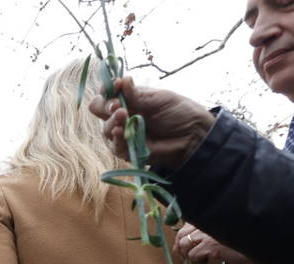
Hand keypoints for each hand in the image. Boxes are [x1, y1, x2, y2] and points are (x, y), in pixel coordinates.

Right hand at [88, 76, 214, 170]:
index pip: (107, 95)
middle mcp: (123, 116)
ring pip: (105, 129)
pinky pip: (114, 146)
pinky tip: (119, 132)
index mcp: (130, 100)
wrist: (194, 136)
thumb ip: (138, 94)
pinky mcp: (128, 151)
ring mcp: (124, 134)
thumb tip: (121, 81)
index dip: (107, 91)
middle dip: (105, 106)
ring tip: (122, 117)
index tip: (113, 88)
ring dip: (111, 122)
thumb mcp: (159, 99)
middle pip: (99, 111)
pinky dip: (115, 139)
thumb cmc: (180, 113)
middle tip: (116, 106)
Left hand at [175, 223, 253, 263]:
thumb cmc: (244, 237)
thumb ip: (208, 231)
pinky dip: (197, 260)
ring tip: (200, 259)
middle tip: (190, 256)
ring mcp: (208, 233)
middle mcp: (206, 222)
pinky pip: (193, 255)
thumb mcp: (223, 230)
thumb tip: (189, 243)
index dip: (181, 238)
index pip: (184, 225)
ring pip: (183, 245)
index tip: (185, 247)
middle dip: (181, 248)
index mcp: (209, 215)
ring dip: (188, 255)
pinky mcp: (211, 245)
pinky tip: (208, 261)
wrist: (260, 242)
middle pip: (180, 234)